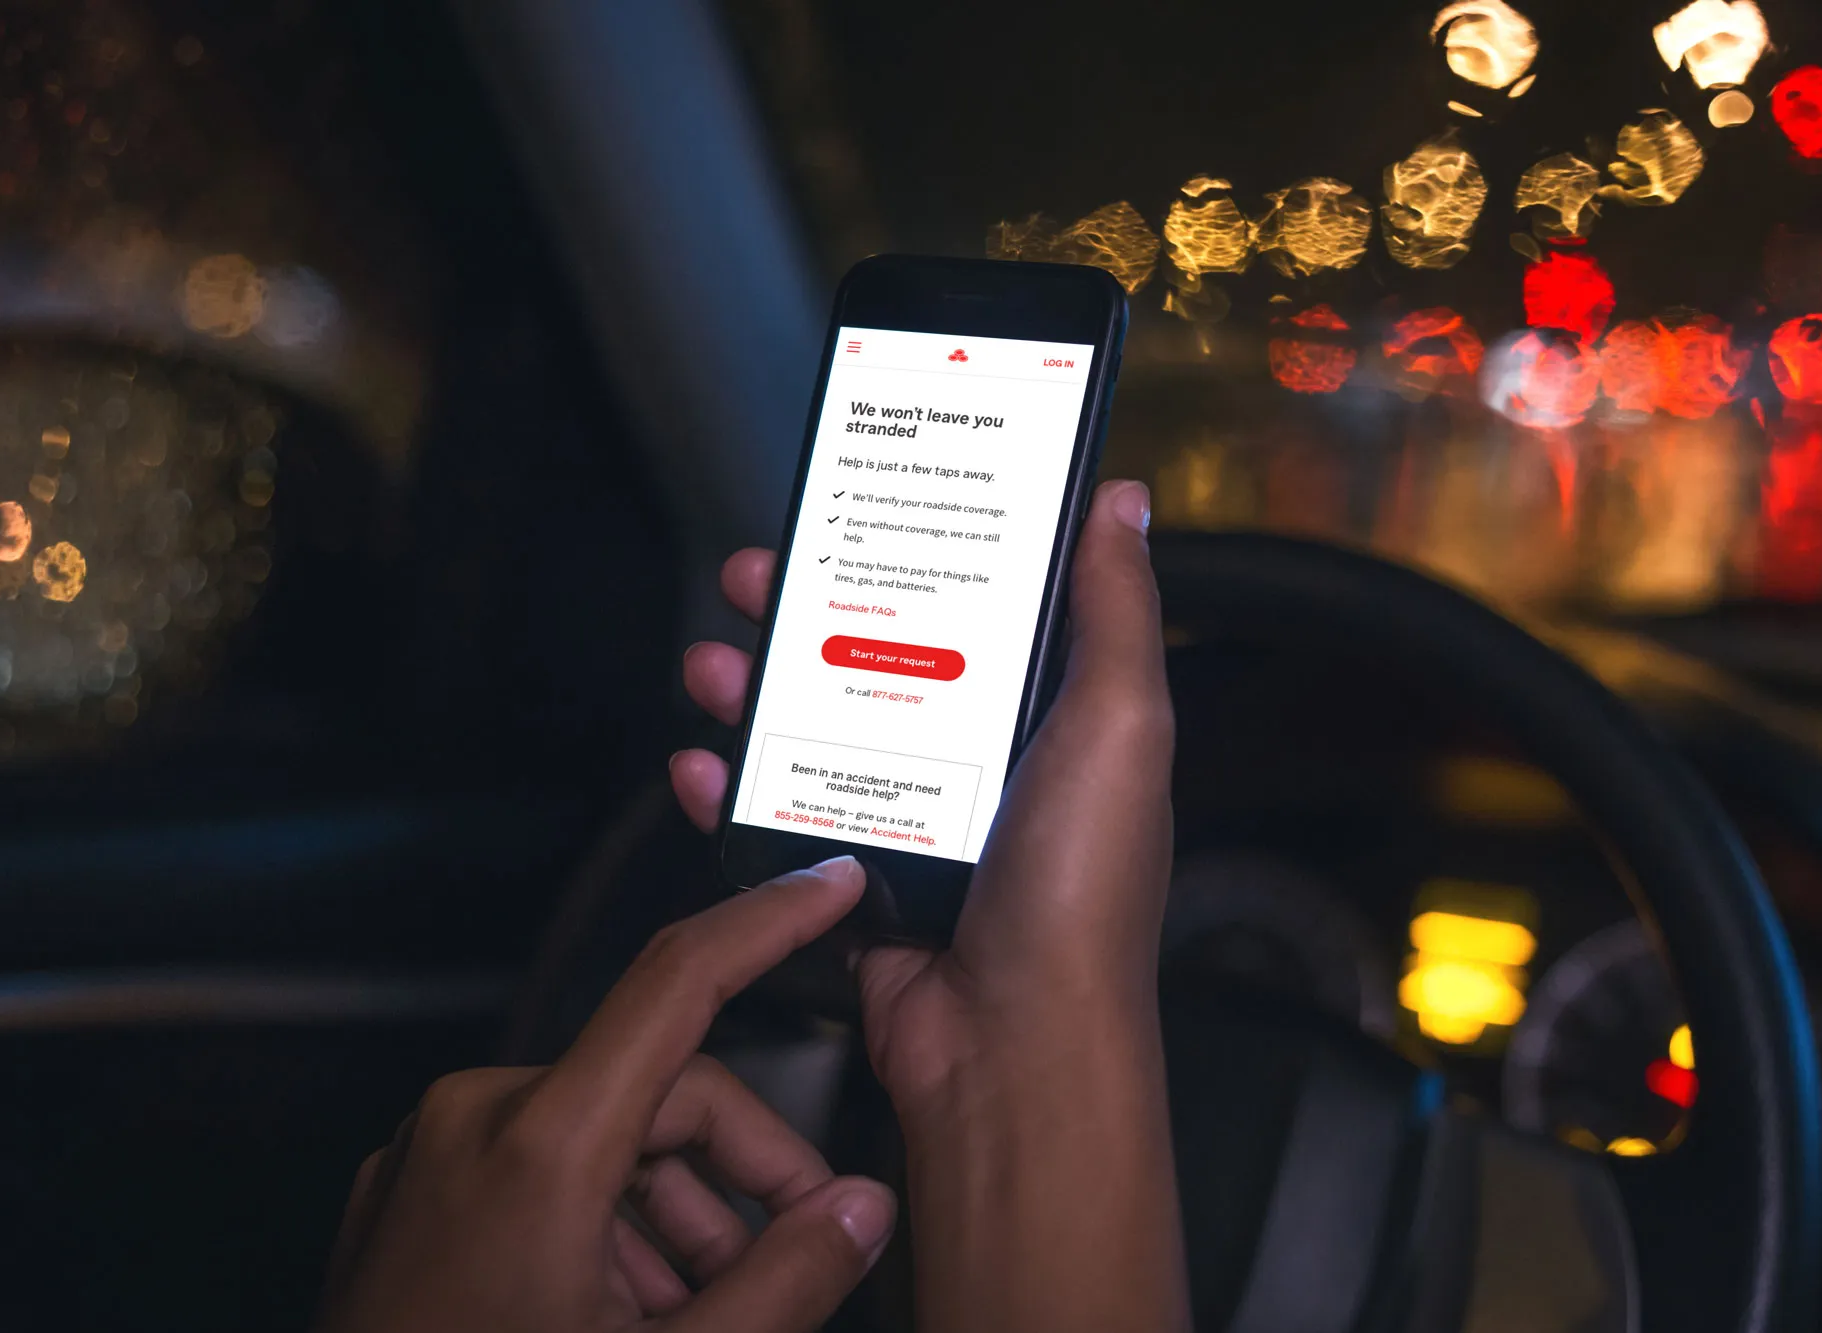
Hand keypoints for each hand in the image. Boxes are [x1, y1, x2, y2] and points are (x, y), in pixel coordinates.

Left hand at [319, 860, 896, 1332]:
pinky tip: (631, 1314)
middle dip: (742, 1167)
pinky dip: (602, 1228)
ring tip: (709, 1313)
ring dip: (674, 1215)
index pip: (677, 981)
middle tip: (801, 1248)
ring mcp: (427, 1163)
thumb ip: (784, 1279)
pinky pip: (533, 1177)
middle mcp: (473, 1122)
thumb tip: (860, 1211)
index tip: (828, 887)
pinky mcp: (404, 1206)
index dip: (767, 921)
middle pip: (656, 1089)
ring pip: (598, 1141)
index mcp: (537, 1140)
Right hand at [673, 479, 1186, 1332]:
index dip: (921, 555)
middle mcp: (983, 766)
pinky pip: (780, 823)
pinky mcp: (858, 885)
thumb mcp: (1121, 726)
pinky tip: (699, 766)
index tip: (868, 507)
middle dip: (808, 613)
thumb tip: (1121, 505)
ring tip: (713, 666)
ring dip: (754, 691)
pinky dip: (729, 792)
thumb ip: (1118, 611)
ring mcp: (916, 826)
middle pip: (878, 660)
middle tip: (755, 576)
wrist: (1013, 1045)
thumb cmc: (1081, 896)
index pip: (978, 612)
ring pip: (816, 733)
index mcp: (1051, 722)